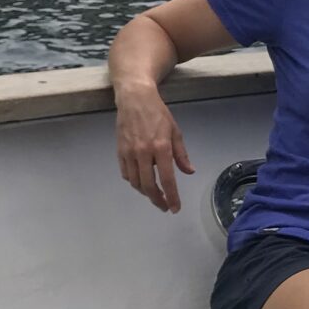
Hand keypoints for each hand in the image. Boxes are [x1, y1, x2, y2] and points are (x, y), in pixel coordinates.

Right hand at [115, 85, 192, 212]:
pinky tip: (142, 182)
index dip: (171, 196)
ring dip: (145, 192)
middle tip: (164, 206)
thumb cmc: (158, 114)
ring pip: (135, 182)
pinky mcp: (119, 152)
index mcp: (161, 147)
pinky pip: (126, 174)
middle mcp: (143, 153)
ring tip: (155, 195)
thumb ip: (181, 154)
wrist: (134, 100)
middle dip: (157, 200)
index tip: (174, 208)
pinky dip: (134, 182)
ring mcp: (129, 153)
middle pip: (148, 185)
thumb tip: (189, 172)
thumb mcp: (175, 131)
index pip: (167, 178)